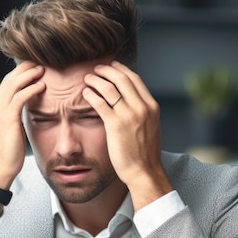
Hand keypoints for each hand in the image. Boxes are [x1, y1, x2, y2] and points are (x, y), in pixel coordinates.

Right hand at [0, 61, 44, 192]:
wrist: (0, 168)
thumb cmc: (9, 151)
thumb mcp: (13, 129)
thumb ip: (17, 116)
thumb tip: (29, 109)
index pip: (8, 82)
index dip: (21, 72)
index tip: (35, 65)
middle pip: (10, 78)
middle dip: (25, 67)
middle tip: (41, 60)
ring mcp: (0, 112)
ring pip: (13, 84)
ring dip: (29, 74)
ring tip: (43, 68)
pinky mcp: (7, 120)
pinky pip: (19, 98)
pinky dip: (30, 89)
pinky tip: (42, 85)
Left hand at [82, 61, 173, 209]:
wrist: (144, 171)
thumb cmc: (145, 153)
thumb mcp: (150, 127)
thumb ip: (143, 112)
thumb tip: (132, 102)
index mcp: (151, 106)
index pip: (135, 79)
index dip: (121, 69)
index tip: (112, 66)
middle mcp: (142, 107)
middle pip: (122, 78)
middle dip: (107, 70)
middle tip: (96, 69)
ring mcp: (129, 115)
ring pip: (110, 87)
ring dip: (96, 80)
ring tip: (87, 78)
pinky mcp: (115, 124)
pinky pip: (100, 102)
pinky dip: (91, 94)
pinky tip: (85, 93)